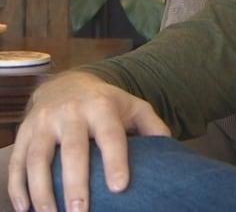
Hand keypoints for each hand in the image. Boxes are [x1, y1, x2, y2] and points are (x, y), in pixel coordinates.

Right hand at [7, 71, 170, 211]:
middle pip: (72, 150)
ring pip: (38, 158)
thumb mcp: (133, 106)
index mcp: (101, 107)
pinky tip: (25, 209)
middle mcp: (70, 113)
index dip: (115, 160)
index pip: (110, 135)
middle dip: (75, 183)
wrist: (66, 84)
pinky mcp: (24, 133)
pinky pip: (17, 162)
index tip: (119, 187)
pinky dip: (17, 187)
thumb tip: (170, 147)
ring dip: (42, 191)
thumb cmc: (106, 103)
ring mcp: (43, 122)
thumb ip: (152, 125)